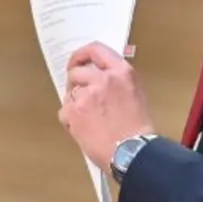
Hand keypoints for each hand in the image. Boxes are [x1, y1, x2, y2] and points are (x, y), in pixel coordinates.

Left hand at [59, 42, 155, 173]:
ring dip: (75, 104)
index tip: (77, 61)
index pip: (96, 50)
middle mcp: (104, 79)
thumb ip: (118, 80)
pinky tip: (84, 130)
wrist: (133, 151)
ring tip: (88, 120)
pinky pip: (64, 112)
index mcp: (122, 72)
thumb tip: (100, 77)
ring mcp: (87, 94)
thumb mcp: (135, 94)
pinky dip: (70, 122)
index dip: (82, 55)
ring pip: (69, 93)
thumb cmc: (138, 129)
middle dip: (75, 84)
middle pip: (77, 72)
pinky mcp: (75, 111)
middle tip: (79, 96)